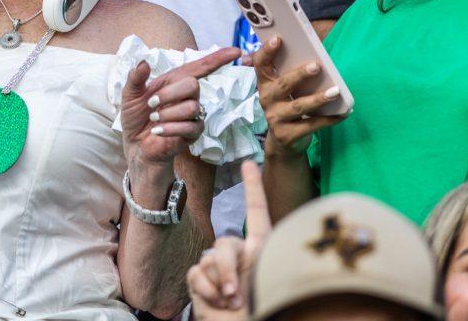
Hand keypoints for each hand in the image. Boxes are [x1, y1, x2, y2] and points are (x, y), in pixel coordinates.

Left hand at [121, 47, 240, 168]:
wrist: (135, 145)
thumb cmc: (135, 117)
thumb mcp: (130, 95)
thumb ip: (135, 78)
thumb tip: (143, 62)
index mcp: (175, 81)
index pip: (201, 67)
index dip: (219, 58)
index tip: (237, 52)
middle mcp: (187, 96)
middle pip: (193, 85)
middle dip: (170, 94)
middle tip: (151, 104)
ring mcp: (192, 115)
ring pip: (191, 107)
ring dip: (167, 113)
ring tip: (154, 119)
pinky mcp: (193, 133)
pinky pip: (190, 126)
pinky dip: (170, 128)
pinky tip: (157, 131)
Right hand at [186, 160, 267, 320]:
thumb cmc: (266, 309)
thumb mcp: (270, 281)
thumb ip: (262, 260)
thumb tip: (254, 246)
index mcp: (260, 252)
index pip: (256, 212)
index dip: (252, 187)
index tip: (248, 162)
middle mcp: (239, 257)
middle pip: (227, 242)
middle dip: (229, 267)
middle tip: (236, 296)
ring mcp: (218, 269)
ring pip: (211, 258)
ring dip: (220, 283)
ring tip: (230, 303)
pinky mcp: (199, 280)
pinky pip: (197, 274)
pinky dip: (207, 291)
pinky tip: (216, 303)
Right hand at [253, 36, 344, 156]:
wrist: (283, 142)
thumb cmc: (288, 106)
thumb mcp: (285, 91)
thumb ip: (291, 75)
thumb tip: (316, 60)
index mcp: (265, 84)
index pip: (260, 64)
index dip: (267, 51)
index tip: (278, 39)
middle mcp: (267, 99)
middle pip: (284, 84)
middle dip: (300, 74)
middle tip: (317, 66)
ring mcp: (275, 118)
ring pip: (299, 106)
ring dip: (318, 98)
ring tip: (335, 92)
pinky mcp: (287, 135)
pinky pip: (311, 125)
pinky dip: (329, 119)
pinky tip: (343, 113)